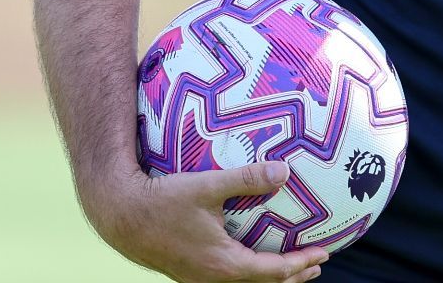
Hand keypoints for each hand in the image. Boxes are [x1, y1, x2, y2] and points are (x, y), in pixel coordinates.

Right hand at [83, 162, 328, 282]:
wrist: (118, 216)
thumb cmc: (161, 201)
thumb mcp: (207, 185)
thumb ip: (247, 177)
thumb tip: (285, 170)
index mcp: (224, 263)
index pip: (274, 271)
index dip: (302, 263)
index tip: (324, 252)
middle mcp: (213, 278)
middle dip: (293, 277)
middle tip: (316, 265)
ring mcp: (198, 278)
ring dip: (270, 277)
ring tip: (291, 268)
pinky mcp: (187, 272)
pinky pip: (227, 278)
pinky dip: (248, 272)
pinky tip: (247, 256)